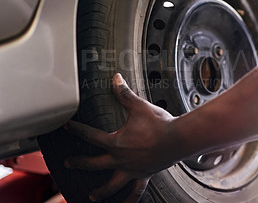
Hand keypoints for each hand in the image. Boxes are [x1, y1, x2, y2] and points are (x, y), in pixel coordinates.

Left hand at [64, 73, 177, 200]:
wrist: (179, 139)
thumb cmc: (161, 124)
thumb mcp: (139, 107)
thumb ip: (124, 94)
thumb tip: (116, 79)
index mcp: (117, 142)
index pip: (90, 136)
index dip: (76, 130)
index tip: (66, 127)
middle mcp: (121, 159)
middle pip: (94, 163)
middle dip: (79, 163)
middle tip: (69, 163)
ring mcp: (132, 169)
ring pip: (112, 184)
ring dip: (101, 191)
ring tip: (92, 196)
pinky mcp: (144, 175)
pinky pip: (136, 191)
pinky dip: (130, 199)